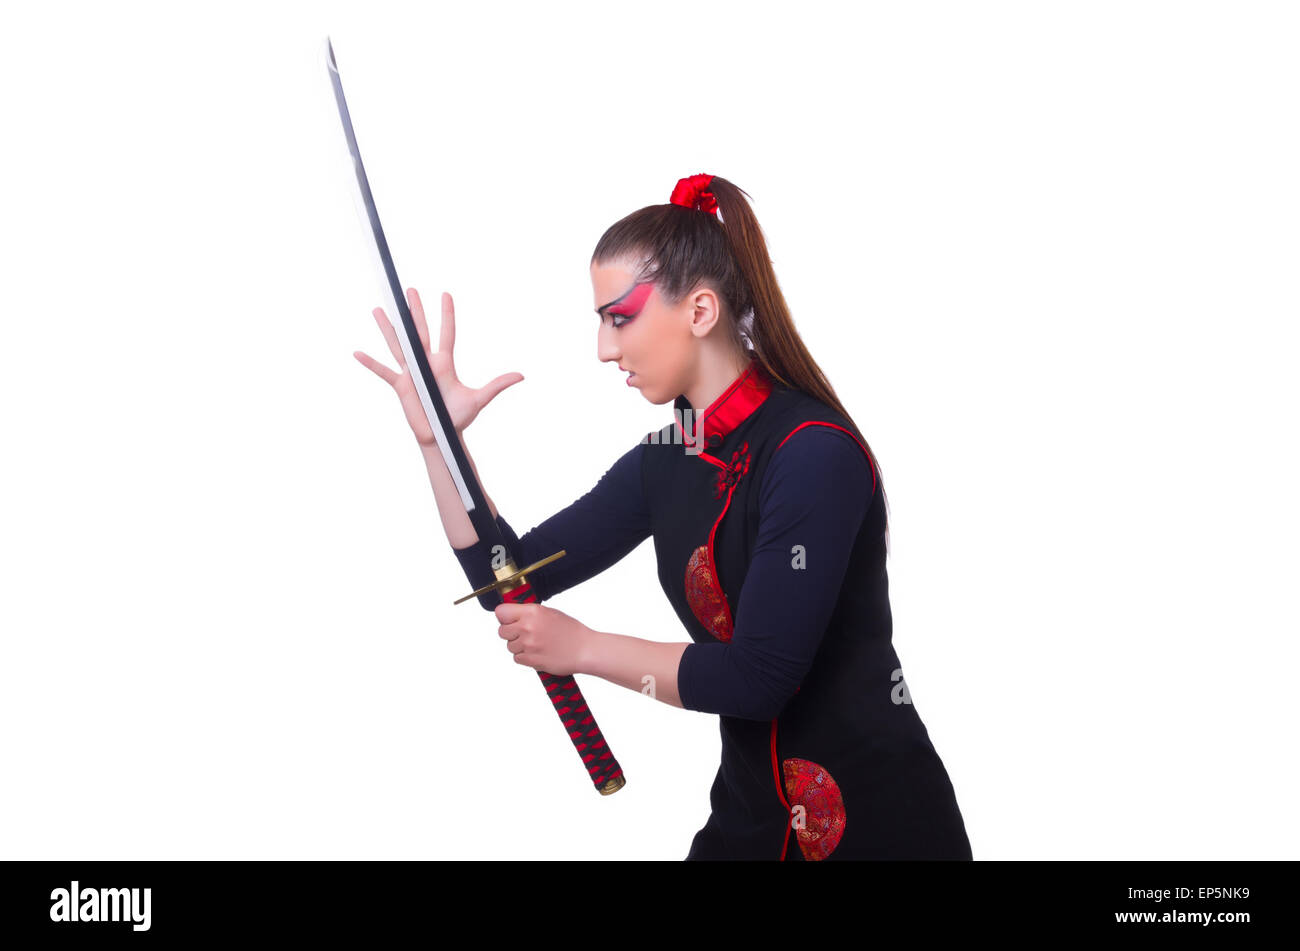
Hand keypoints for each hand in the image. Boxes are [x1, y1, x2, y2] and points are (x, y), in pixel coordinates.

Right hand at [353, 288, 523, 444]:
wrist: (442, 435)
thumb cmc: (459, 417)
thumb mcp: (479, 399)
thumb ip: (497, 385)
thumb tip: (522, 376)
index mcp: (445, 363)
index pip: (447, 333)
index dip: (447, 314)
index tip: (446, 295)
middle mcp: (426, 363)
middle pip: (419, 331)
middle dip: (414, 311)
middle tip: (409, 290)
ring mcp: (412, 373)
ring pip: (397, 345)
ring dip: (388, 328)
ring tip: (379, 309)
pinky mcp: (400, 386)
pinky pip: (382, 371)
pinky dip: (370, 363)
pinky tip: (357, 353)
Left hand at [495, 602, 595, 676]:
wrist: (585, 650)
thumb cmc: (571, 631)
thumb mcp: (550, 612)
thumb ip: (529, 613)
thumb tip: (511, 615)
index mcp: (532, 611)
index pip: (501, 612)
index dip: (504, 617)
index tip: (509, 620)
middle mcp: (528, 627)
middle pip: (501, 631)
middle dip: (511, 633)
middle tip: (525, 634)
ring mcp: (528, 644)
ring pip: (509, 646)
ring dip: (519, 646)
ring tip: (536, 644)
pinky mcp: (530, 660)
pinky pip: (517, 658)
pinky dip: (525, 657)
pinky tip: (537, 653)